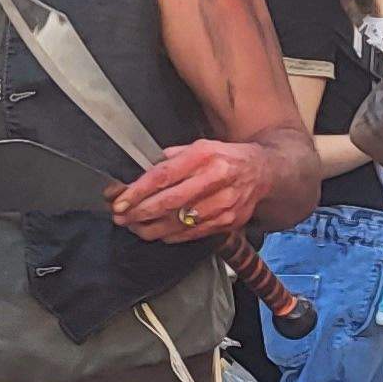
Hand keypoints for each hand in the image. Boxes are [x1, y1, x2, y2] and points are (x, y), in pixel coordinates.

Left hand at [111, 138, 266, 242]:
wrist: (263, 172)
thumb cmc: (225, 158)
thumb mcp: (200, 146)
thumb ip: (172, 158)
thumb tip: (143, 173)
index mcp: (204, 156)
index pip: (164, 175)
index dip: (138, 191)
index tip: (119, 201)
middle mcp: (216, 179)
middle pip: (170, 201)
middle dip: (139, 212)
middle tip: (120, 217)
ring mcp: (224, 203)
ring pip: (180, 222)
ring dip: (151, 227)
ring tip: (133, 227)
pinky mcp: (229, 221)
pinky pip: (193, 233)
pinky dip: (171, 235)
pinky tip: (157, 232)